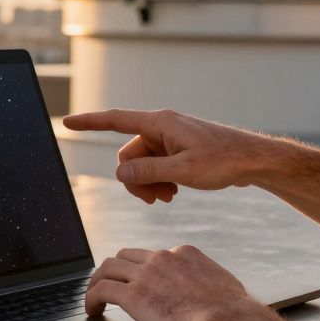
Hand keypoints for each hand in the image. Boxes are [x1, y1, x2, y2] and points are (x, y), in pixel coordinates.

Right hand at [62, 108, 267, 203]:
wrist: (252, 160)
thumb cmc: (223, 161)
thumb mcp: (183, 171)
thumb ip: (148, 171)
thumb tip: (120, 172)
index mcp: (160, 124)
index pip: (115, 120)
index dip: (89, 122)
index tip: (67, 122)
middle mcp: (162, 127)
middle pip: (129, 154)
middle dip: (136, 178)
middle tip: (155, 199)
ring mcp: (171, 138)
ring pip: (143, 163)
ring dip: (150, 182)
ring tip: (168, 198)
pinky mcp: (179, 148)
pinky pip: (156, 164)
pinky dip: (160, 180)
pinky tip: (174, 193)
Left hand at [84, 245, 263, 320]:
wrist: (228, 320)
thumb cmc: (232, 310)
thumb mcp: (223, 283)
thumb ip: (209, 281)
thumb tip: (211, 291)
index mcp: (183, 254)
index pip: (153, 255)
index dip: (142, 269)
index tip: (138, 282)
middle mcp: (161, 259)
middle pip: (126, 256)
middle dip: (115, 270)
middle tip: (109, 285)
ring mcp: (145, 275)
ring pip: (108, 268)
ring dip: (97, 282)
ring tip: (93, 297)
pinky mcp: (133, 295)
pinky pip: (101, 290)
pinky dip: (91, 298)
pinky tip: (92, 310)